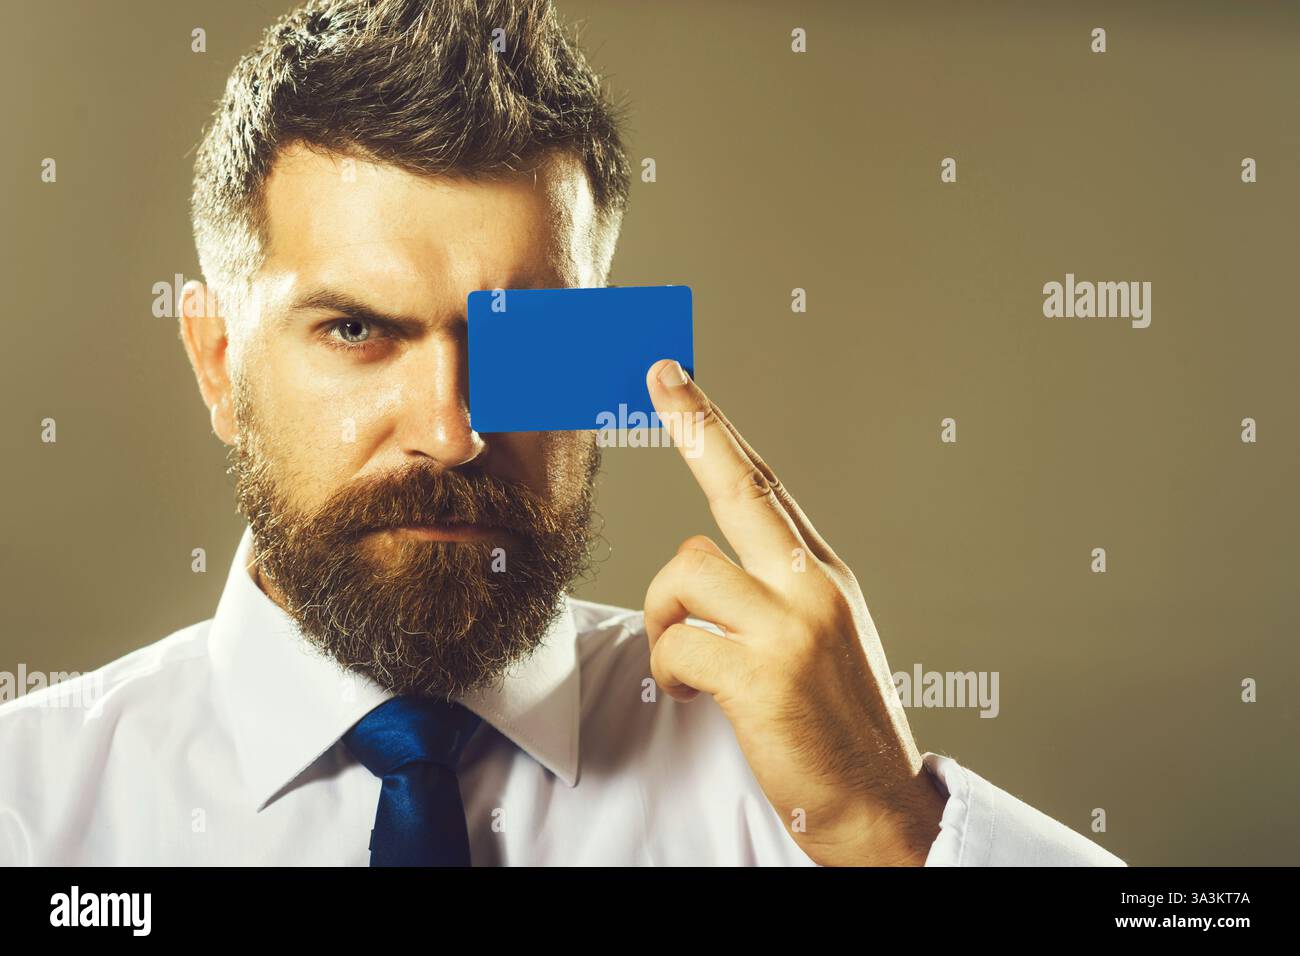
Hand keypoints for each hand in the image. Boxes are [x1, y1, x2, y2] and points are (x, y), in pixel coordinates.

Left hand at [642, 358, 945, 865]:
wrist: (882, 805)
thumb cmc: (838, 726)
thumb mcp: (819, 641)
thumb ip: (773, 593)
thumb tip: (707, 563)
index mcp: (822, 574)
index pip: (763, 485)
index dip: (716, 429)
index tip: (679, 381)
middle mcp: (812, 585)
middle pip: (740, 486)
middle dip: (695, 423)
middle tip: (659, 372)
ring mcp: (792, 626)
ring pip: (685, 569)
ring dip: (665, 613)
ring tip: (684, 656)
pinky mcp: (765, 675)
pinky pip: (677, 643)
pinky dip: (669, 669)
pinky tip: (692, 694)